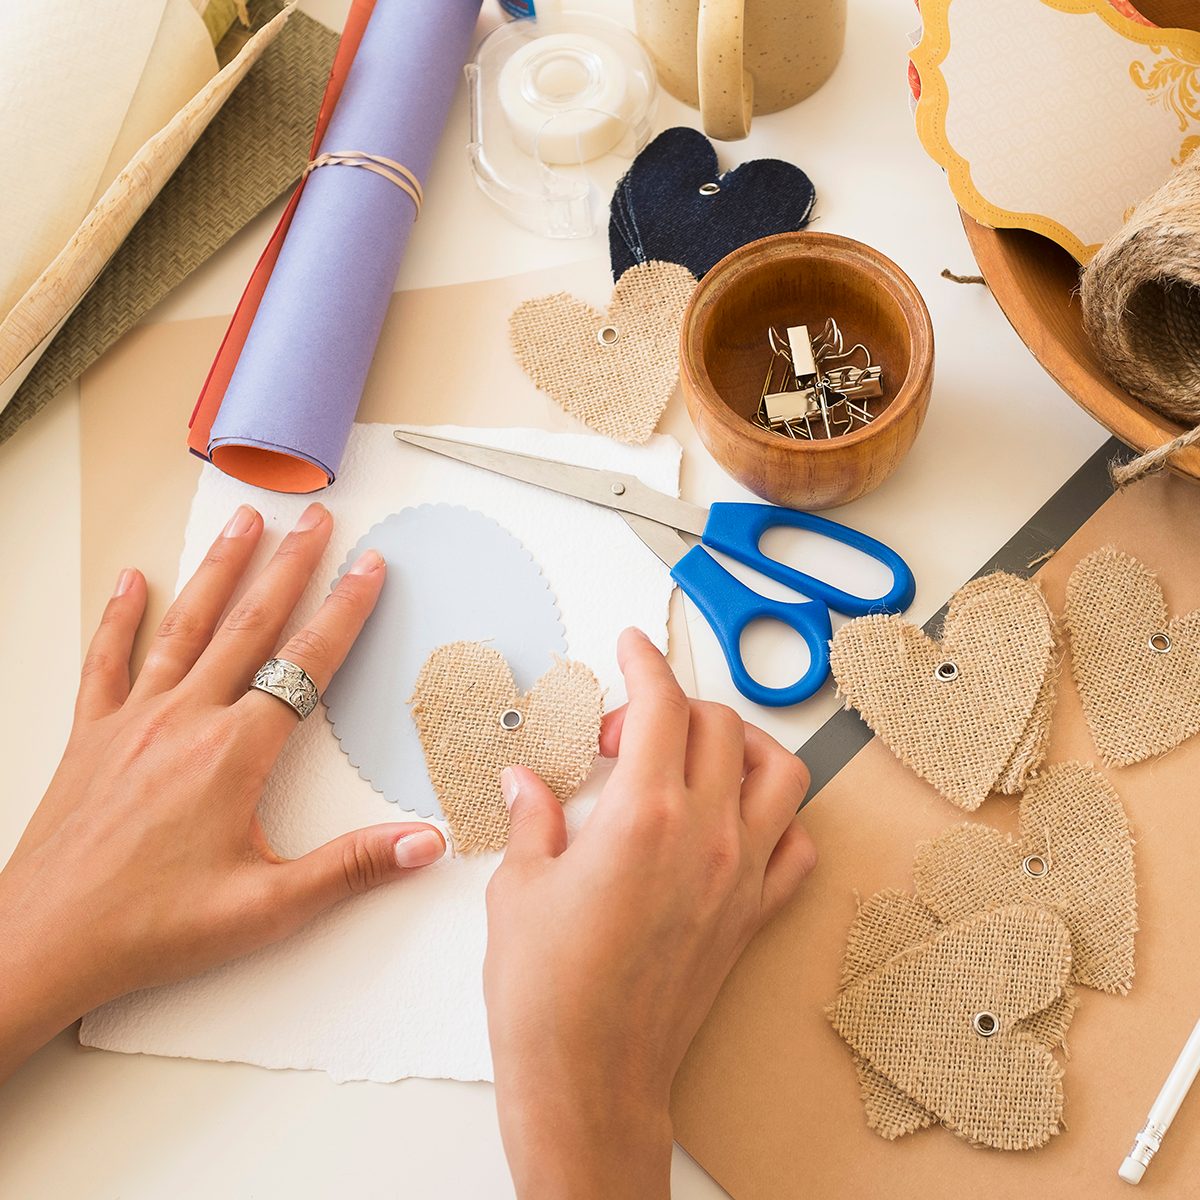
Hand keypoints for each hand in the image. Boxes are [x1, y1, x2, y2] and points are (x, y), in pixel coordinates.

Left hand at [0, 503, 445, 1083]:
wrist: (44, 942)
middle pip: (250, 624)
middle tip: (315, 521)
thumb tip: (423, 843)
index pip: (306, 663)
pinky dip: (121, 617)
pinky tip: (133, 581)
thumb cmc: (150, 927)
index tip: (368, 568)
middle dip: (290, 566)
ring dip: (220, 570)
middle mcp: (185, 720)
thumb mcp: (267, 907)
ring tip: (244, 523)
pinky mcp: (91, 736)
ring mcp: (133, 721)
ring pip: (187, 626)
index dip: (345, 611)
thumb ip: (351, 868)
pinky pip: (108, 661)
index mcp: (234, 753)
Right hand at [484, 628, 815, 1198]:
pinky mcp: (752, 917)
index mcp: (643, 816)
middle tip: (622, 729)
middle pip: (717, 726)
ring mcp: (739, 876)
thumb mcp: (519, 887)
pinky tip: (737, 820)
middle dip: (671, 704)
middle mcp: (705, 837)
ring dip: (742, 744)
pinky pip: (796, 846)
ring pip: (779, 773)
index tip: (632, 647)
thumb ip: (532, 819)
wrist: (588, 1078)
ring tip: (697, 753)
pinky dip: (778, 817)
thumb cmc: (549, 994)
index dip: (645, 663)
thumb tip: (526, 785)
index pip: (660, 705)